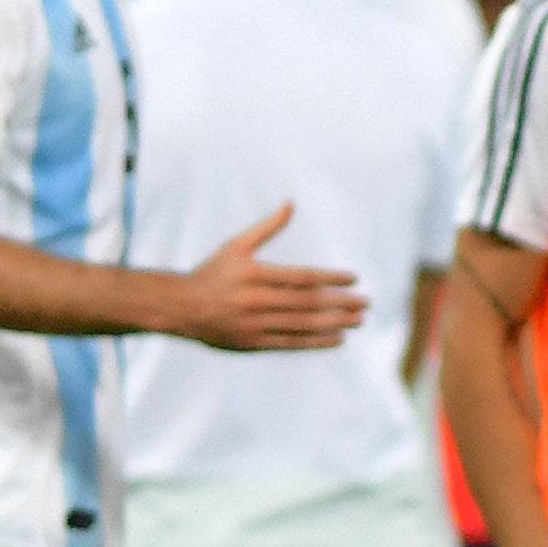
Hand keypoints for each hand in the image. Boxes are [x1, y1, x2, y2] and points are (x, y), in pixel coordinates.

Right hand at [179, 206, 367, 351]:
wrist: (182, 308)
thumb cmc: (213, 273)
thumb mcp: (237, 245)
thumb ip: (266, 227)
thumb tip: (291, 203)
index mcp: (254, 274)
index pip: (301, 277)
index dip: (330, 278)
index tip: (352, 278)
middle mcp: (255, 301)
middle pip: (306, 303)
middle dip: (339, 303)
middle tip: (364, 303)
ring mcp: (254, 324)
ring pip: (302, 325)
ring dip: (334, 323)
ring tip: (357, 321)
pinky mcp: (253, 343)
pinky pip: (291, 343)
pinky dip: (316, 341)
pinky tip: (337, 338)